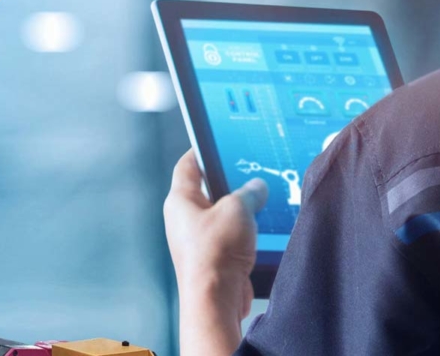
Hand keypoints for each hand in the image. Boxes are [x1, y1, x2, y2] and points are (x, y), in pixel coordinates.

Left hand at [165, 149, 268, 354]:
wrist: (215, 298)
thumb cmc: (215, 253)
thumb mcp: (238, 209)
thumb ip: (249, 192)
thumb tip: (256, 188)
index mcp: (180, 201)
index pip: (187, 166)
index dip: (200, 150)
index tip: (212, 141)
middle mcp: (184, 220)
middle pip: (207, 190)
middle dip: (230, 184)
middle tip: (249, 175)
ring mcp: (197, 239)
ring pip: (221, 215)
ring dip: (240, 211)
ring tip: (258, 206)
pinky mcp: (211, 257)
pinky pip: (228, 236)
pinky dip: (243, 232)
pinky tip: (258, 232)